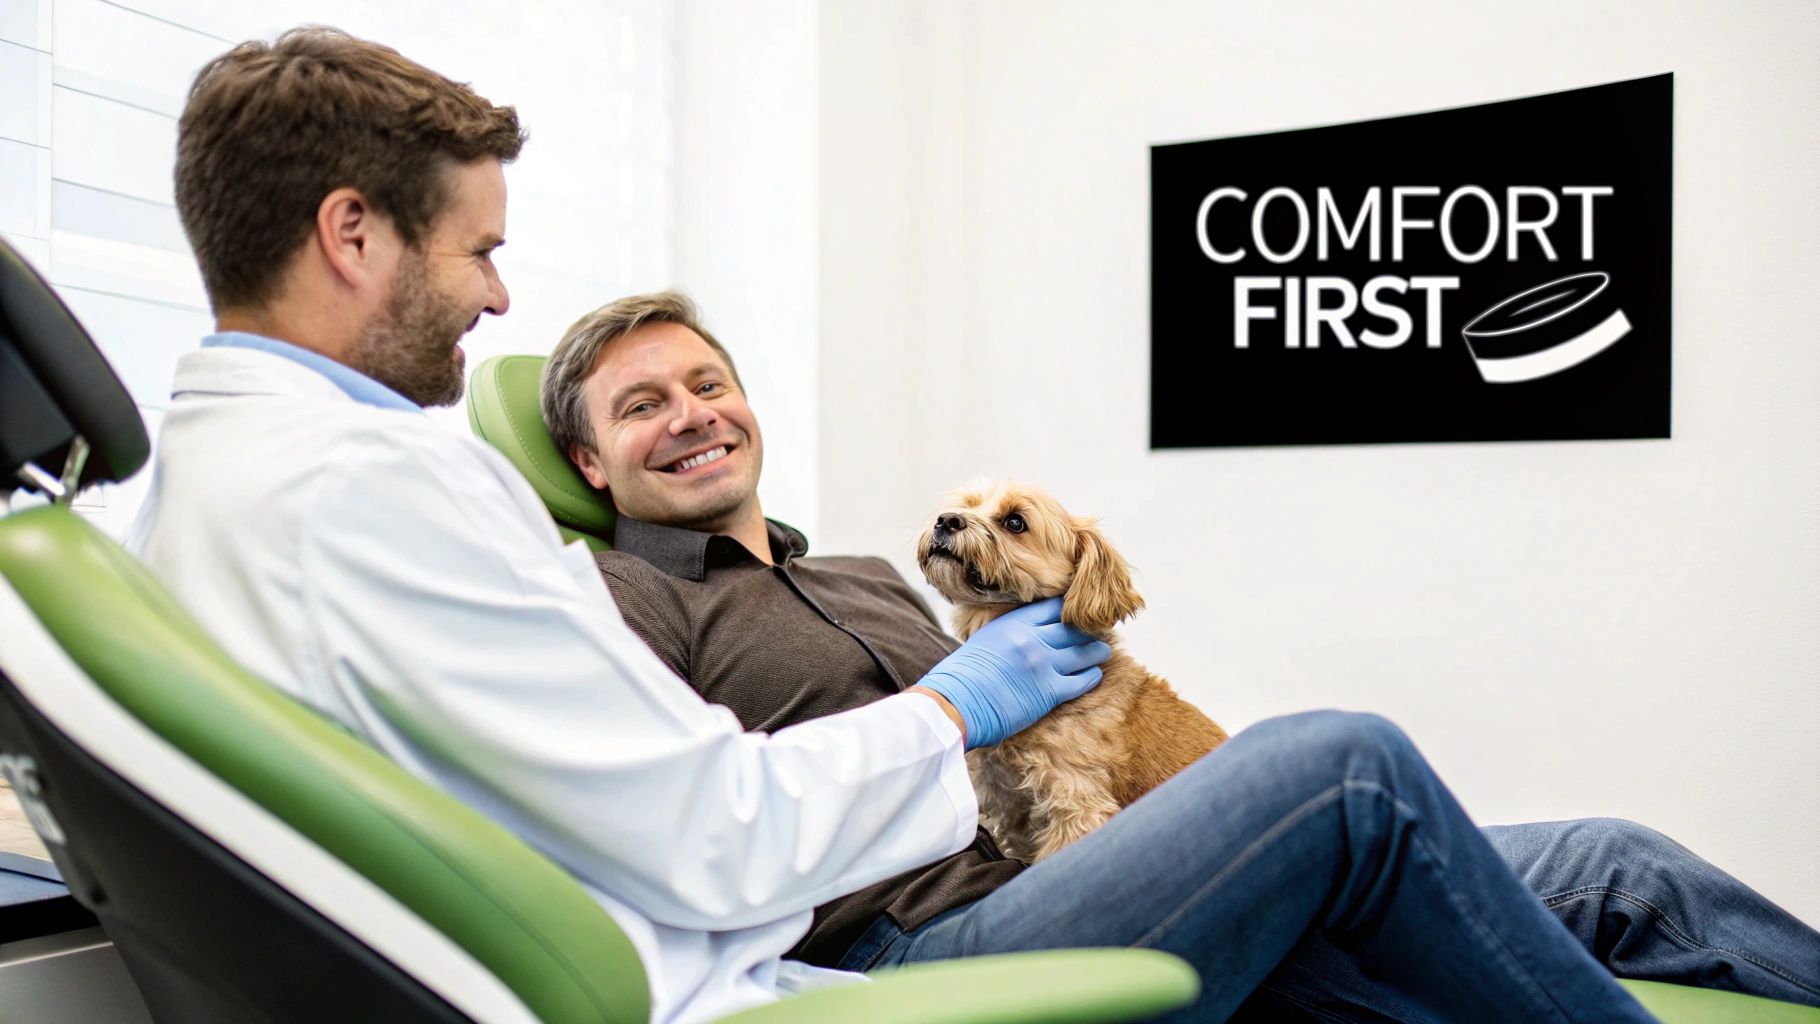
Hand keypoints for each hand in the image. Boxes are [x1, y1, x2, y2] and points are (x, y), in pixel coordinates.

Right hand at [917, 597, 1109, 748]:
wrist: (954, 703)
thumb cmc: (961, 676)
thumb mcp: (984, 640)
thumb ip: (1007, 632)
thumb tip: (1021, 633)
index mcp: (1014, 623)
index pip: (1054, 607)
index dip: (1068, 611)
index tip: (1077, 615)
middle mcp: (1033, 639)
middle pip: (1074, 628)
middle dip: (1088, 630)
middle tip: (1097, 633)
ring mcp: (1043, 665)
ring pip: (1084, 652)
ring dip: (1096, 651)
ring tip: (1102, 652)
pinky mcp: (1049, 692)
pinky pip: (1082, 680)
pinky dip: (1092, 676)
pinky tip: (1094, 675)